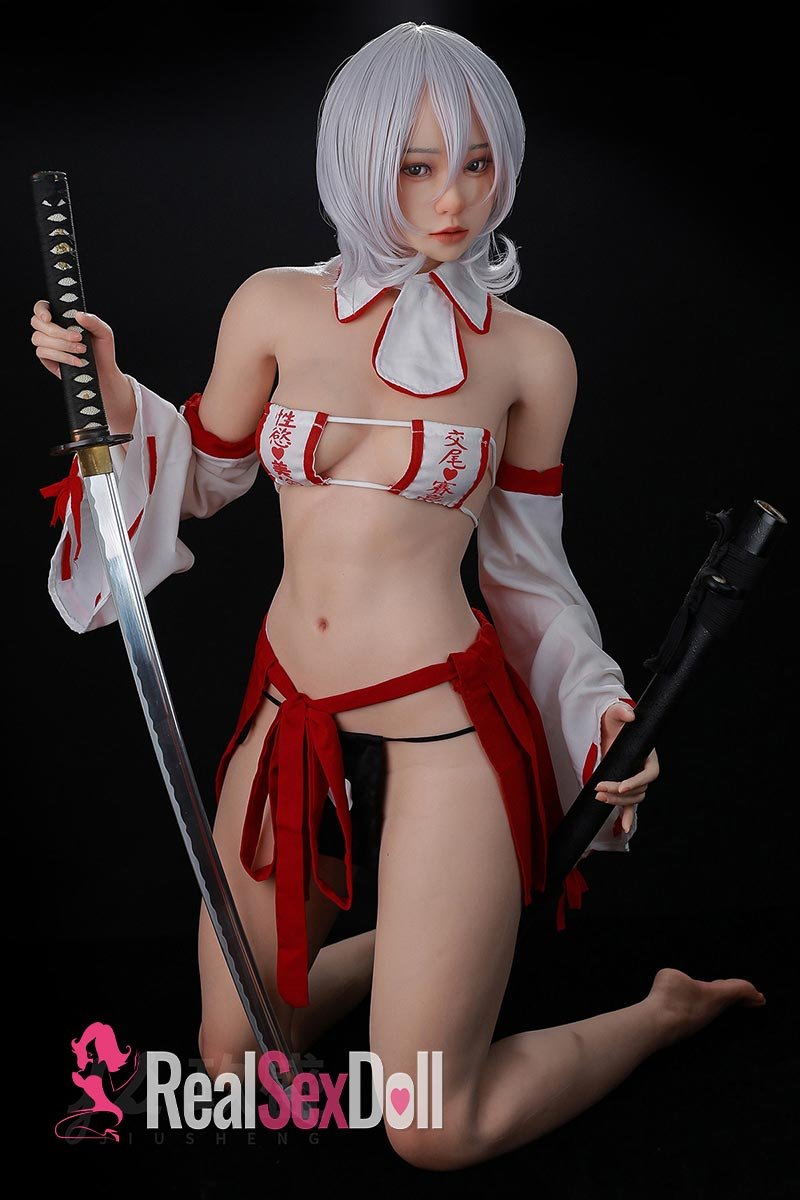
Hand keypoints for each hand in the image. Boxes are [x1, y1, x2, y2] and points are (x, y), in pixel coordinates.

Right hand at [30, 300, 134, 431]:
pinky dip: (62, 358)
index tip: (52, 316)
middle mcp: (52, 333)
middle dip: (58, 332)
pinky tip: (78, 363)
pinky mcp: (49, 364)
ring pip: (39, 340)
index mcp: (62, 321)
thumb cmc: (104, 355)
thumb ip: (95, 322)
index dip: (42, 310)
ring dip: (61, 345)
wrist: (105, 381)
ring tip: (82, 353)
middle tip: (79, 340)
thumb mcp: (105, 336)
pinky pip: (44, 356)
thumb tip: (78, 314)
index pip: (42, 308)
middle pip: (37, 324)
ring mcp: (49, 349)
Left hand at [595, 701, 659, 833]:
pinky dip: (628, 816)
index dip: (636, 781)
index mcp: (649, 755)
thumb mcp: (616, 713)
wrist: (609, 727)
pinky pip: (630, 804)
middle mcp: (645, 769)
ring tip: (598, 796)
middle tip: (600, 790)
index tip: (621, 786)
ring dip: (618, 802)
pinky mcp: (626, 785)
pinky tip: (624, 827)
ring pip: (633, 798)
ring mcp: (636, 779)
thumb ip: (622, 712)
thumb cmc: (615, 720)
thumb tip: (629, 716)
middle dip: (620, 793)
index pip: (649, 774)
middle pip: (639, 790)